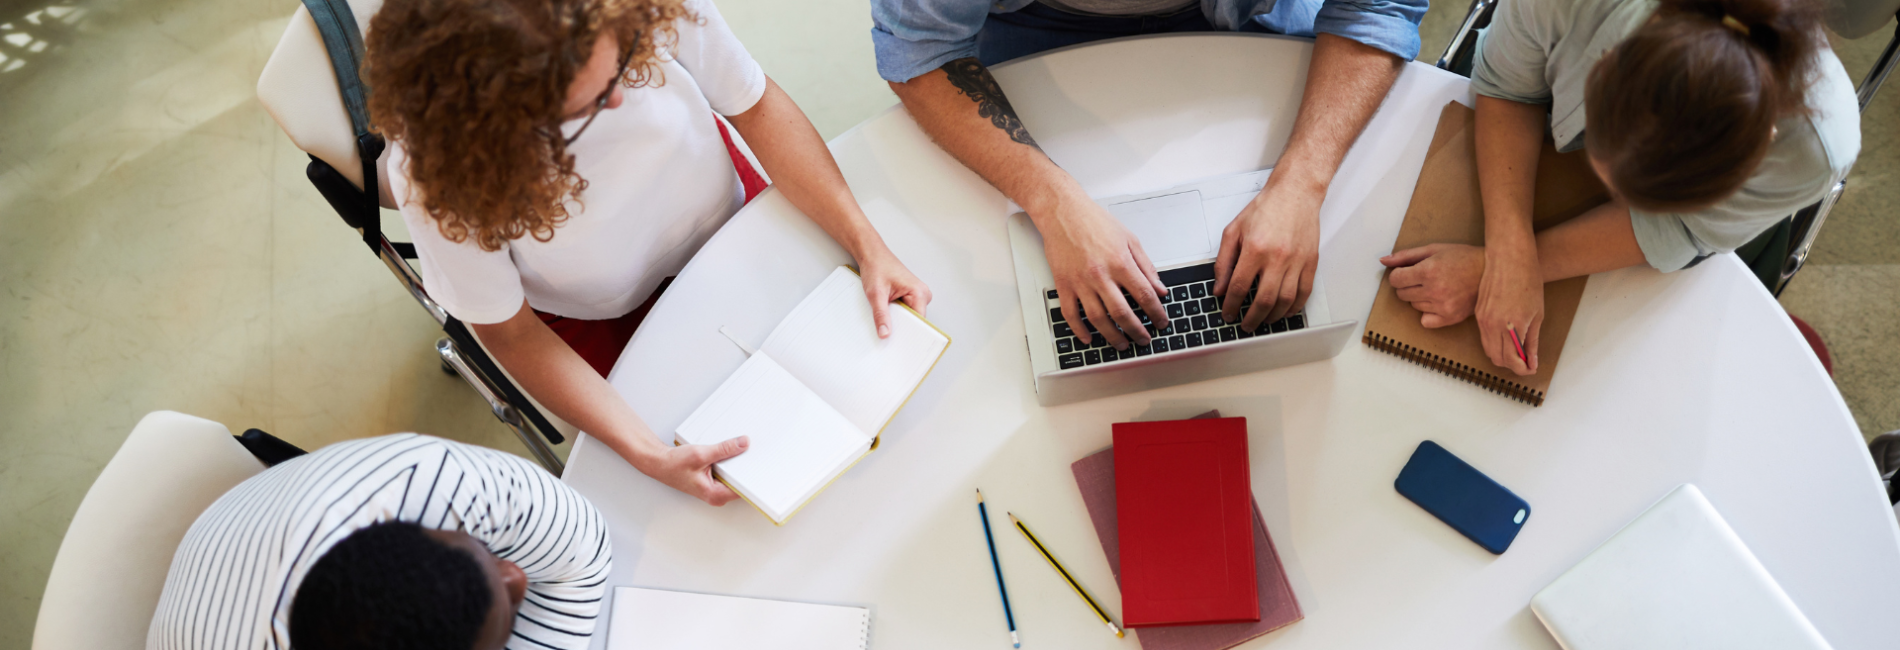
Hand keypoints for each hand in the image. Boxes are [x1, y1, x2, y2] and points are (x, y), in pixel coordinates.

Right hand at [639, 437, 748, 505]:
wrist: (659, 463)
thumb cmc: (673, 465)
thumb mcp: (701, 454)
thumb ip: (724, 449)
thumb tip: (743, 444)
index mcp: (716, 494)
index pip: (744, 489)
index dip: (754, 478)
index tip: (764, 468)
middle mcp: (717, 495)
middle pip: (741, 482)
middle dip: (747, 468)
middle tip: (755, 453)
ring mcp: (715, 489)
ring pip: (734, 477)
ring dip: (738, 464)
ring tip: (743, 450)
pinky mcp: (713, 481)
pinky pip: (727, 473)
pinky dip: (729, 463)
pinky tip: (731, 453)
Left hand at [856, 249, 932, 337]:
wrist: (872, 255)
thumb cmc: (877, 267)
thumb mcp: (875, 294)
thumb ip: (881, 315)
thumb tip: (885, 333)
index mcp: (919, 292)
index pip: (919, 322)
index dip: (909, 334)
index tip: (901, 346)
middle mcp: (922, 294)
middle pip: (915, 321)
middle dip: (901, 328)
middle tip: (886, 334)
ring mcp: (917, 295)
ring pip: (909, 318)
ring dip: (897, 320)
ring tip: (885, 319)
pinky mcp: (910, 296)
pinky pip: (906, 312)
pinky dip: (896, 315)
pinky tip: (887, 314)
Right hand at [1036, 199, 1165, 349]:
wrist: (1063, 212)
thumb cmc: (1095, 221)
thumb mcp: (1129, 239)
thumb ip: (1146, 266)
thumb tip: (1160, 289)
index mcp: (1120, 262)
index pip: (1144, 295)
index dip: (1156, 313)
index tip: (1161, 322)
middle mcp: (1100, 275)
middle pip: (1122, 313)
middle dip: (1136, 331)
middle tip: (1144, 339)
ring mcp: (1080, 282)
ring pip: (1098, 319)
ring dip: (1112, 336)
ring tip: (1122, 344)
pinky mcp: (1063, 284)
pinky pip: (1071, 314)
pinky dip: (1079, 330)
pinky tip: (1088, 338)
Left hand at [1215, 182, 1320, 330]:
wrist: (1295, 193)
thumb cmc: (1266, 209)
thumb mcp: (1234, 230)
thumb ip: (1224, 261)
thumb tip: (1219, 287)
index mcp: (1255, 249)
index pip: (1239, 287)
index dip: (1231, 305)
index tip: (1228, 313)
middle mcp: (1277, 257)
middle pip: (1264, 300)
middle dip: (1252, 318)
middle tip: (1245, 325)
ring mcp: (1296, 261)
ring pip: (1285, 301)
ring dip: (1272, 317)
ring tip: (1263, 321)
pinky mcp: (1311, 262)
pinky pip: (1304, 292)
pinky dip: (1294, 307)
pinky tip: (1285, 312)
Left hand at [1380, 243, 1484, 328]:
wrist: (1490, 272)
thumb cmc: (1462, 258)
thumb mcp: (1434, 249)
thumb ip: (1406, 256)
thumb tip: (1383, 261)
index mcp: (1428, 271)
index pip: (1395, 280)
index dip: (1400, 275)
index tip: (1410, 272)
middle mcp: (1434, 290)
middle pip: (1402, 294)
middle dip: (1409, 285)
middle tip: (1426, 278)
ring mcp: (1442, 306)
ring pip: (1414, 305)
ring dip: (1420, 297)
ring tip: (1437, 287)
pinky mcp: (1450, 318)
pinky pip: (1425, 321)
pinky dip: (1428, 313)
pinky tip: (1440, 301)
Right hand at [1474, 246, 1542, 374]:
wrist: (1509, 258)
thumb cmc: (1527, 280)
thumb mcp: (1537, 314)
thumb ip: (1532, 340)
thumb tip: (1531, 360)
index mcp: (1512, 326)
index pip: (1513, 360)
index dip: (1523, 368)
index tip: (1531, 368)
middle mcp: (1493, 326)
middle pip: (1498, 359)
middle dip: (1512, 364)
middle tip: (1525, 360)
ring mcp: (1483, 320)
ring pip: (1488, 350)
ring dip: (1502, 354)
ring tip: (1517, 349)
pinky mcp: (1478, 314)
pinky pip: (1484, 337)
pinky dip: (1494, 343)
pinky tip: (1506, 337)